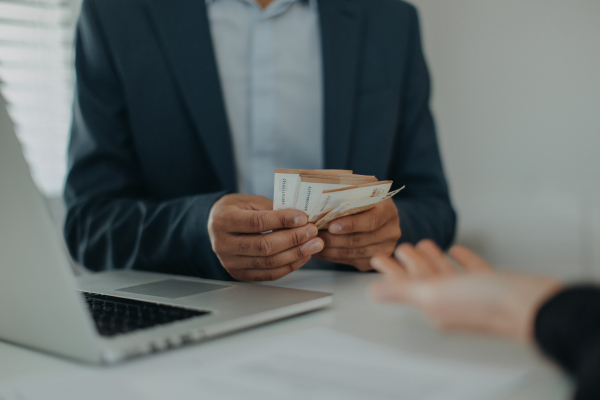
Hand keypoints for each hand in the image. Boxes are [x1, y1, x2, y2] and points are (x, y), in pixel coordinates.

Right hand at [208, 194, 323, 280]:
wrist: (217, 224)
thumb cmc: (236, 209)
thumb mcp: (250, 201)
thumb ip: (272, 210)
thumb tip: (300, 220)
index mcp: (223, 220)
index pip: (257, 223)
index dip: (282, 221)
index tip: (303, 217)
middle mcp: (223, 244)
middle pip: (264, 246)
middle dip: (293, 239)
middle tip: (312, 232)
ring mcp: (229, 262)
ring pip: (268, 263)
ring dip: (296, 254)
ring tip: (314, 245)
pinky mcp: (239, 274)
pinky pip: (268, 274)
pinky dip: (289, 266)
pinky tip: (302, 256)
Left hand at [314, 198, 400, 270]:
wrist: (377, 215)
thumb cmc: (363, 199)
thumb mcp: (360, 191)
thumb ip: (347, 193)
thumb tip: (322, 194)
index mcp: (388, 210)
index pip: (371, 220)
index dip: (351, 224)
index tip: (331, 226)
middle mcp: (390, 231)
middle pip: (359, 240)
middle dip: (333, 239)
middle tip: (313, 236)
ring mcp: (384, 249)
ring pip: (352, 253)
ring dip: (329, 249)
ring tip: (312, 243)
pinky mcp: (374, 261)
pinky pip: (350, 261)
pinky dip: (332, 257)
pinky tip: (319, 251)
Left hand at [369, 240, 562, 341]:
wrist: (534, 306)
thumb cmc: (486, 303)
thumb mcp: (434, 295)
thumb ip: (403, 291)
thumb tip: (374, 294)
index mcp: (434, 305)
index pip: (405, 286)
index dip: (390, 271)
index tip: (377, 257)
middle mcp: (452, 302)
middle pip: (425, 278)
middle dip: (410, 262)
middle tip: (398, 246)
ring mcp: (474, 294)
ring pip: (447, 274)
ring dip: (433, 259)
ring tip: (423, 244)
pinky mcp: (494, 286)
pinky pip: (472, 271)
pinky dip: (463, 260)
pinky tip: (458, 250)